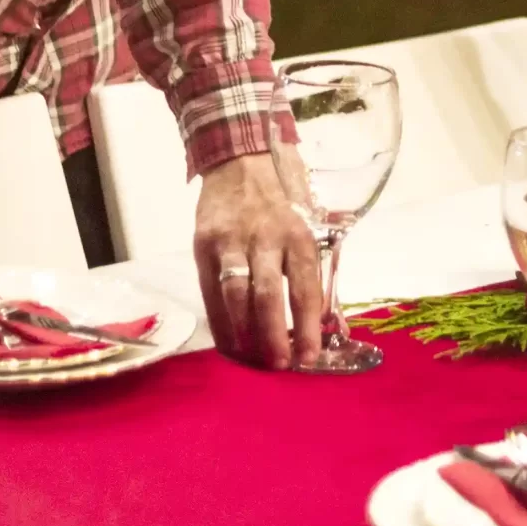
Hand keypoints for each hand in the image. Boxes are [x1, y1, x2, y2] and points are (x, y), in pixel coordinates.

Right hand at [193, 147, 325, 369]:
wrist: (239, 158)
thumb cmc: (282, 197)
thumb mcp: (308, 220)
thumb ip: (310, 262)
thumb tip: (322, 316)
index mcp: (299, 234)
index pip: (306, 288)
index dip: (308, 326)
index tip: (309, 357)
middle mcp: (266, 238)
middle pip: (268, 296)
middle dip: (274, 336)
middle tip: (279, 366)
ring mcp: (232, 241)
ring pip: (235, 296)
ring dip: (244, 334)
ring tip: (252, 360)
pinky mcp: (204, 244)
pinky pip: (210, 290)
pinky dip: (219, 321)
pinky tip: (228, 342)